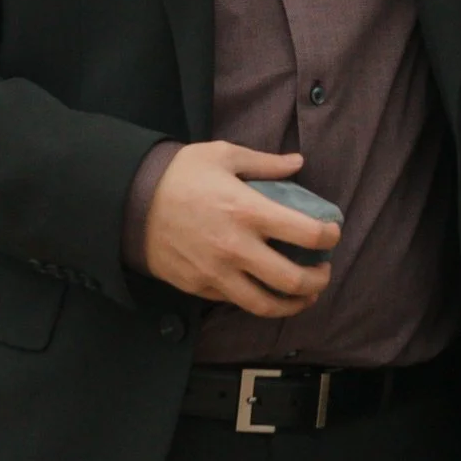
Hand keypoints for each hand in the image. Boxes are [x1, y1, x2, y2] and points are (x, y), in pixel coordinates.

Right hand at [141, 142, 337, 318]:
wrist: (129, 202)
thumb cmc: (178, 174)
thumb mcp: (222, 156)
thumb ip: (265, 163)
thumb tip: (298, 163)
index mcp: (248, 211)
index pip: (307, 233)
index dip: (329, 236)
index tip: (332, 233)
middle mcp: (236, 248)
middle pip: (293, 280)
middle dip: (319, 279)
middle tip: (324, 271)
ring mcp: (217, 273)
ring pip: (266, 304)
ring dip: (294, 303)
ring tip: (304, 295)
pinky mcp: (199, 287)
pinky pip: (236, 301)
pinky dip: (257, 299)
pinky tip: (264, 288)